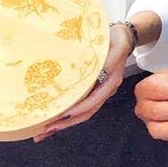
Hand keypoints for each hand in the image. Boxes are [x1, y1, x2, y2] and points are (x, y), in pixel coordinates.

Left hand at [34, 23, 132, 140]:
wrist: (123, 36)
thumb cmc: (117, 40)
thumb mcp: (116, 46)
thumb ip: (109, 60)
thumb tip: (98, 72)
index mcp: (111, 81)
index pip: (94, 100)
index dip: (79, 109)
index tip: (63, 114)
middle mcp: (104, 90)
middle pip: (86, 113)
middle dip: (66, 123)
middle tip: (46, 130)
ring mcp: (98, 91)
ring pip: (82, 112)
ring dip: (64, 123)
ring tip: (44, 130)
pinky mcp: (92, 89)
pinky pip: (80, 105)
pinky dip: (66, 113)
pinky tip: (54, 116)